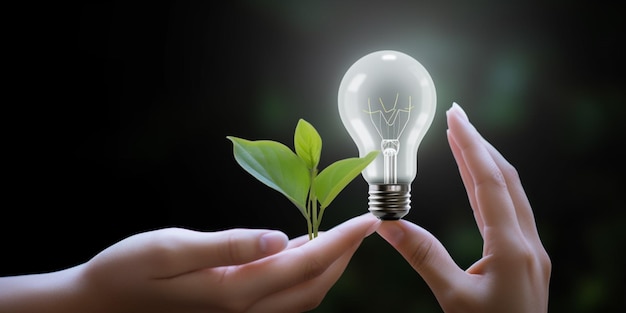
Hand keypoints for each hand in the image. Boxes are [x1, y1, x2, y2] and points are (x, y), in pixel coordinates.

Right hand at [0, 213, 379, 312]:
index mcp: (234, 292)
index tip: (367, 221)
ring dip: (327, 269)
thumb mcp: (172, 248)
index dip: (341, 241)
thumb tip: (281, 237)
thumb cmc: (128, 271)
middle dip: (343, 256)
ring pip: (302, 299)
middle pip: (313, 287)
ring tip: (340, 237)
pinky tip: (301, 255)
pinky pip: (282, 303)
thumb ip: (229, 245)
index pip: (304, 263)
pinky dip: (303, 279)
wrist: (97, 307)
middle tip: (362, 226)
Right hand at [376, 103, 550, 312]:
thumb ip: (423, 256)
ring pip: (511, 194)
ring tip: (462, 142)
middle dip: (480, 145)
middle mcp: (528, 243)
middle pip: (506, 180)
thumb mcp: (452, 299)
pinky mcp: (526, 260)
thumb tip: (388, 223)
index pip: (490, 183)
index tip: (455, 117)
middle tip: (457, 118)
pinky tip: (477, 184)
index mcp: (513, 248)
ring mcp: (531, 251)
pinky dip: (491, 189)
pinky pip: (510, 212)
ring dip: (487, 165)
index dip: (470, 147)